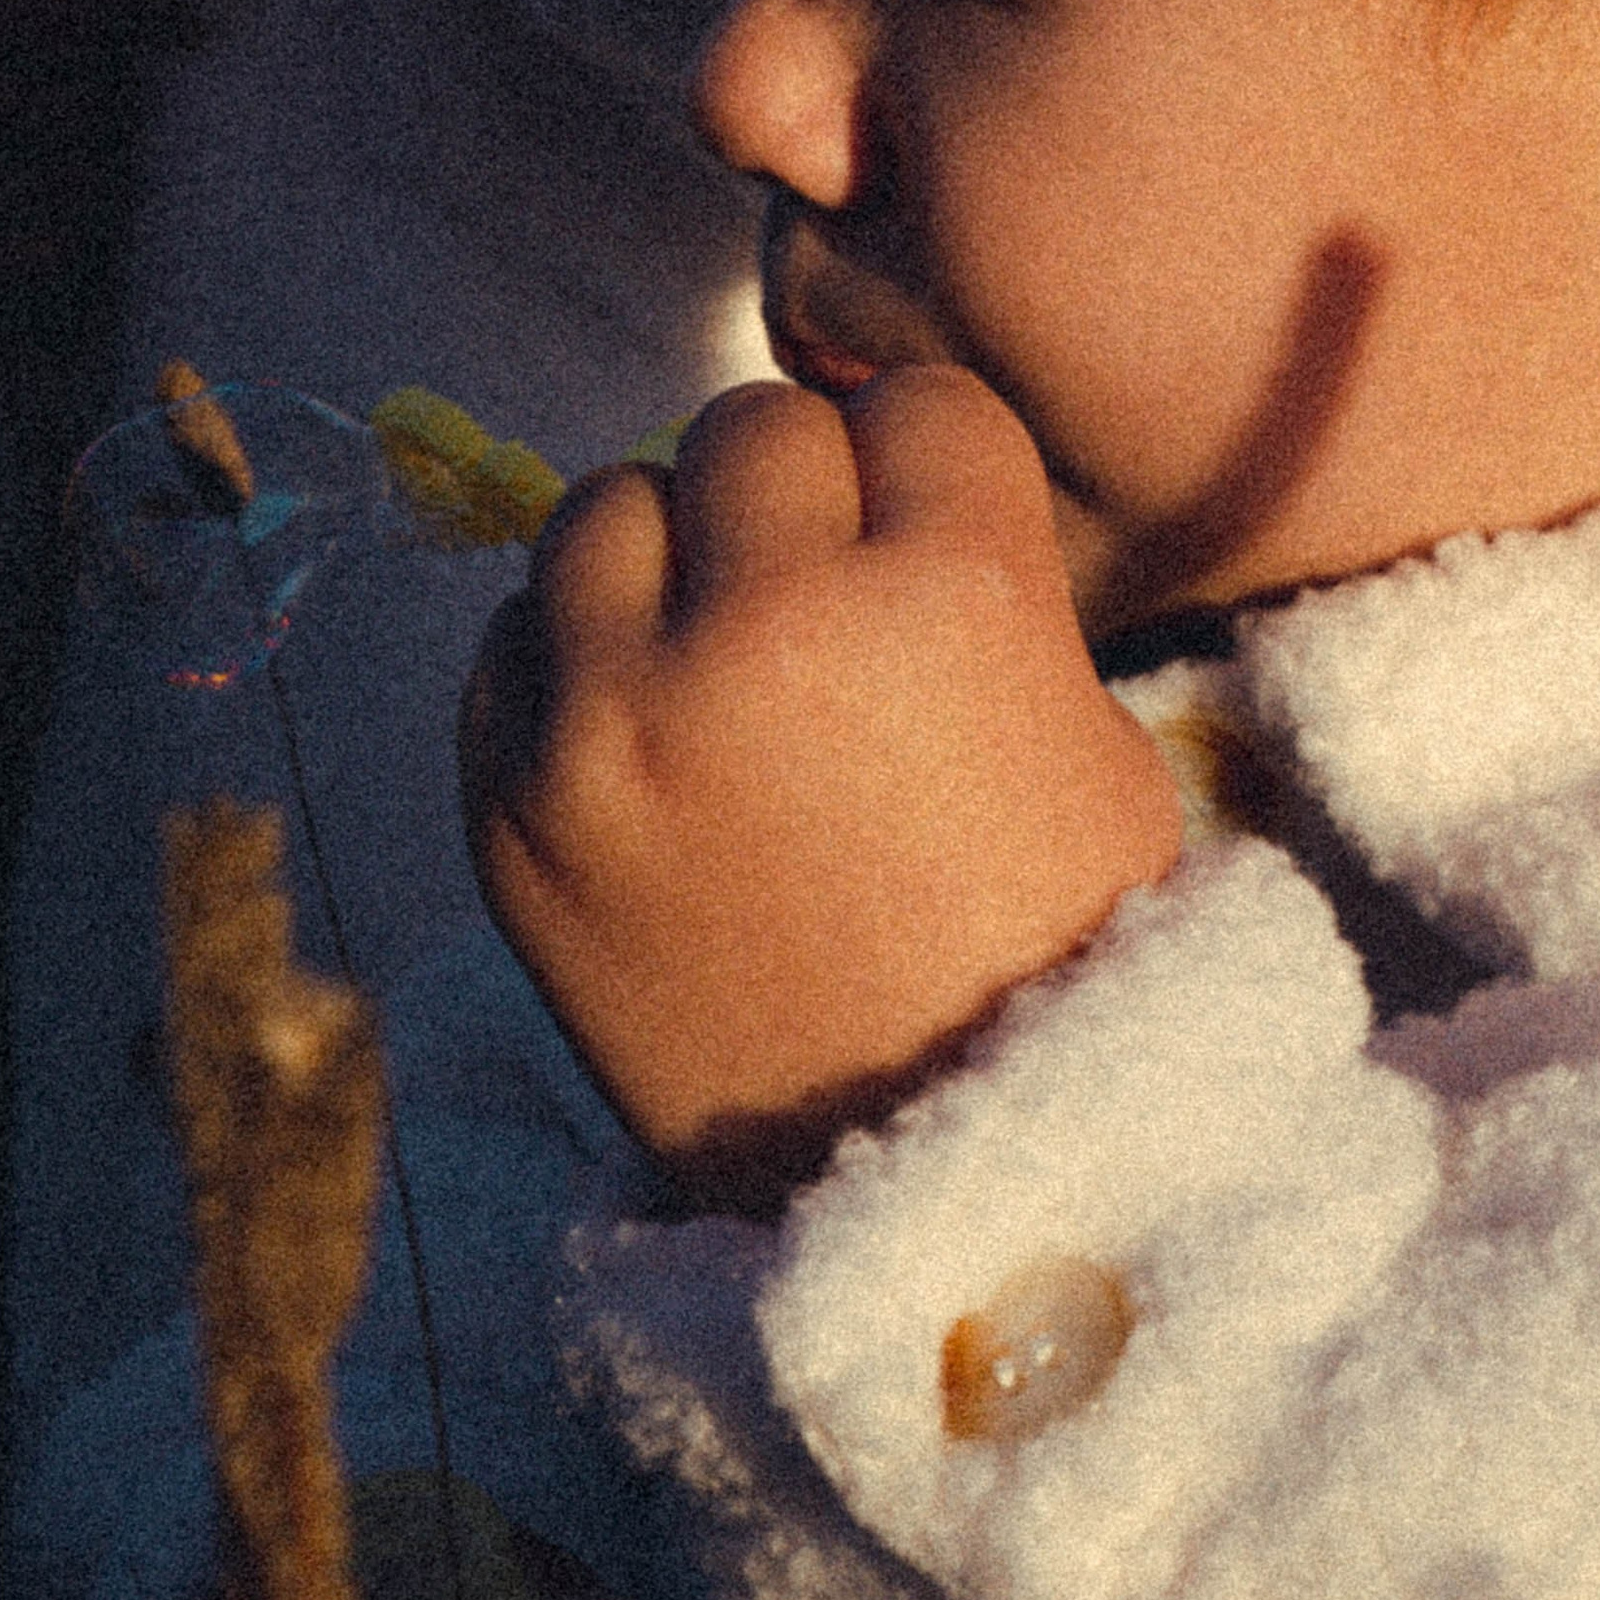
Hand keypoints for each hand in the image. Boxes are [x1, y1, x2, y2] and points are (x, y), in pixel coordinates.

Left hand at [463, 369, 1183, 1210]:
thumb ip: (979, 583)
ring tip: (718, 651)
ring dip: (669, 557)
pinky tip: (646, 734)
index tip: (932, 524)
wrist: (936, 1195)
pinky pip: (510, 643)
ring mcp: (612, 721)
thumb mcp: (1092, 744)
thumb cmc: (1055, 963)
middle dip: (801, 495)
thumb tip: (864, 477)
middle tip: (827, 589)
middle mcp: (763, 628)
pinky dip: (573, 666)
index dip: (932, 467)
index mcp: (949, 595)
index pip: (913, 404)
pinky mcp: (507, 811)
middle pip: (749, 430)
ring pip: (604, 507)